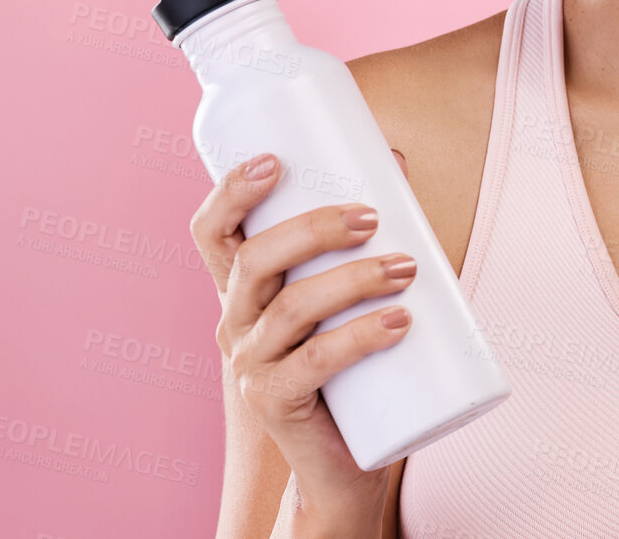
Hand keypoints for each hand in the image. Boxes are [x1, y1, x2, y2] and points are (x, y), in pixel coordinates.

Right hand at [190, 151, 417, 525]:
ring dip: (352, 278)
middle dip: (313, 227)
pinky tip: (400, 321)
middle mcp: (235, 322)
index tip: (274, 160)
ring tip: (406, 268)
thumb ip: (364, 232)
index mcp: (243, 288)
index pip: (212, 234)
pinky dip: (360, 336)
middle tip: (372, 216)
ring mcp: (251, 365)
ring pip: (291, 307)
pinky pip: (314, 362)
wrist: (344, 458)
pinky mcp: (276, 403)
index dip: (230, 193)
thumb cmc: (349, 360)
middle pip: (255, 259)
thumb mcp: (346, 292)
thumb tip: (396, 161)